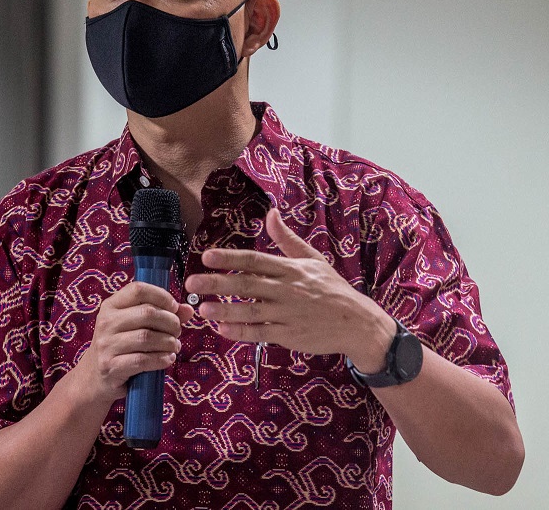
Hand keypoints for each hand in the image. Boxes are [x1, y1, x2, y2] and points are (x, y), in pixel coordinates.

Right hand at [74, 282, 193, 404]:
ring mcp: (106, 345)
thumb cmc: (120, 346)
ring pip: (147, 337)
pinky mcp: (111, 366)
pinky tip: (167, 359)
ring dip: (168, 342)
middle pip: (147, 313)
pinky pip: (142, 360)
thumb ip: (161, 315)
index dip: (161, 295)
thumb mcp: (134, 326)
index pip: (138, 289)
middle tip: (177, 331)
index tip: (174, 307)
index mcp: (111, 306)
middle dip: (170, 322)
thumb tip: (188, 309)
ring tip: (174, 346)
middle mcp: (106, 322)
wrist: (93, 377)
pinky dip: (160, 360)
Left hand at [184, 208, 393, 368]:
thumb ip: (287, 239)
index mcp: (291, 269)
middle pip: (248, 285)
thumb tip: (271, 213)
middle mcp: (287, 290)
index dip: (230, 258)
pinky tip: (222, 330)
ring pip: (251, 311)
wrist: (356, 322)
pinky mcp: (289, 336)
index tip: (207, 256)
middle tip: (192, 281)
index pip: (255, 260)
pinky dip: (241, 332)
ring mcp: (287, 315)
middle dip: (218, 283)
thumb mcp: (312, 258)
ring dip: (226, 310)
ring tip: (202, 309)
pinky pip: (261, 334)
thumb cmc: (332, 288)